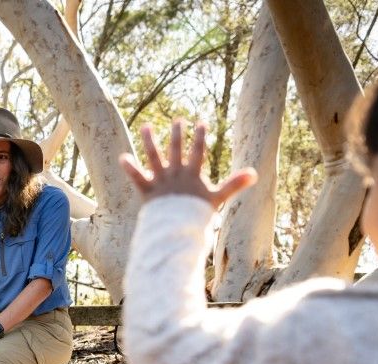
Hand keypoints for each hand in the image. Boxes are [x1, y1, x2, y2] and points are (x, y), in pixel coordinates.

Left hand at [119, 120, 255, 208]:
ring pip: (154, 157)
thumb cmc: (198, 215)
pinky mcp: (147, 191)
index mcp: (192, 174)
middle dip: (177, 134)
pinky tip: (122, 157)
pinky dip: (129, 168)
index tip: (201, 122)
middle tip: (178, 120)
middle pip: (175, 150)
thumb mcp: (218, 198)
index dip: (199, 137)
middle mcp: (175, 174)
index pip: (197, 151)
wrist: (178, 230)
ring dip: (149, 141)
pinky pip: (136, 177)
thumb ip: (234, 184)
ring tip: (145, 127)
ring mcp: (160, 181)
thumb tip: (255, 173)